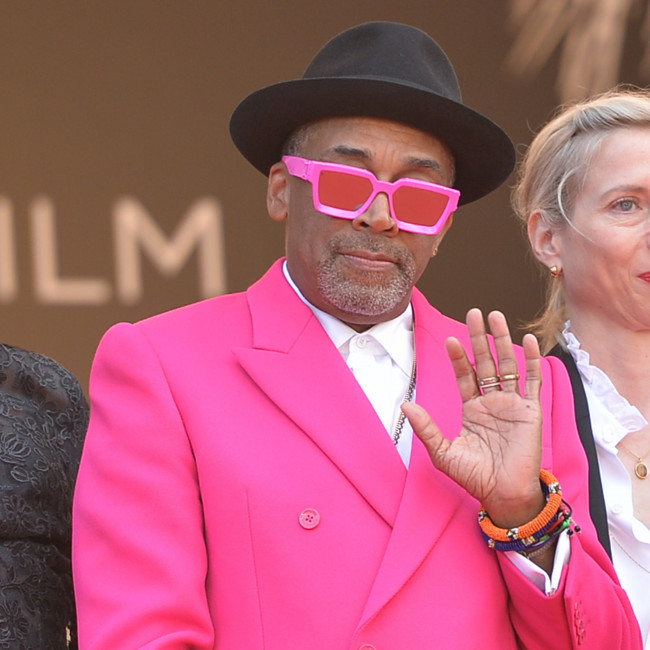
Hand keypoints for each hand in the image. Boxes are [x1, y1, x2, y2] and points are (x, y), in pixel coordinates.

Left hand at [403, 308, 544, 527]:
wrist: (503, 494)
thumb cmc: (474, 476)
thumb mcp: (443, 452)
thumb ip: (426, 428)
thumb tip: (404, 405)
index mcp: (472, 408)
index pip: (465, 375)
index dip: (459, 357)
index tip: (450, 339)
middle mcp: (492, 402)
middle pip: (487, 362)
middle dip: (479, 338)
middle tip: (473, 312)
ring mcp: (512, 404)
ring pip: (509, 365)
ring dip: (503, 340)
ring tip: (495, 316)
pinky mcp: (531, 411)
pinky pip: (533, 381)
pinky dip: (532, 360)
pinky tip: (527, 340)